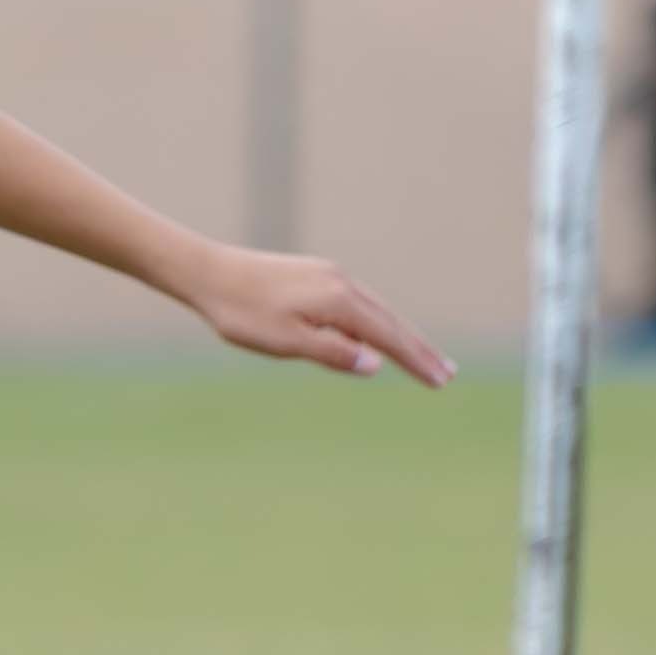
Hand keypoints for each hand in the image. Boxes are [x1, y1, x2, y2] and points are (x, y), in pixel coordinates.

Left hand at [183, 241, 440, 382]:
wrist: (208, 272)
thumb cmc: (242, 312)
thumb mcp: (286, 341)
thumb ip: (332, 353)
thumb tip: (376, 363)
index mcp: (338, 301)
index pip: (388, 336)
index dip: (415, 360)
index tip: (441, 382)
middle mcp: (342, 283)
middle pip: (390, 321)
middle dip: (419, 349)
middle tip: (447, 374)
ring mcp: (330, 275)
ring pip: (375, 310)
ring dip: (400, 335)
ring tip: (421, 357)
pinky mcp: (316, 275)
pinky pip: (357, 303)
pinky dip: (375, 322)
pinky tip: (375, 335)